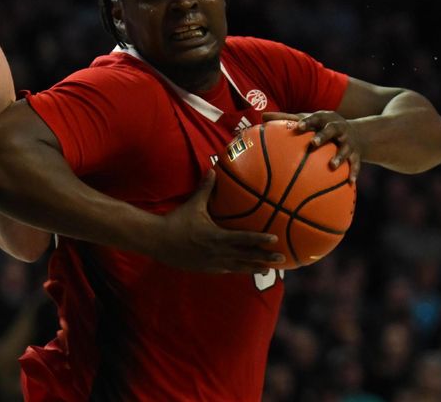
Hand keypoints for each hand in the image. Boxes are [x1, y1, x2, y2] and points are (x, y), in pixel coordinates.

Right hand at [152, 171, 285, 272]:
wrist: (159, 241)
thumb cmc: (177, 221)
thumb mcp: (193, 204)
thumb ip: (205, 189)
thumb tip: (213, 170)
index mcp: (216, 236)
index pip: (243, 239)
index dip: (260, 239)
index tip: (275, 239)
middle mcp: (217, 252)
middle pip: (246, 257)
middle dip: (265, 258)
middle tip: (282, 258)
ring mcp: (212, 263)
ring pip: (238, 267)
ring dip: (254, 267)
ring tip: (268, 270)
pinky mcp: (206, 268)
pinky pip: (226, 270)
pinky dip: (237, 269)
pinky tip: (244, 269)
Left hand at [263, 111, 361, 182]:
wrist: (357, 133)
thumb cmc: (321, 126)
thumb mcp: (307, 119)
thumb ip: (286, 119)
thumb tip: (262, 116)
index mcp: (324, 119)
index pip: (315, 118)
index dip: (307, 122)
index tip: (298, 127)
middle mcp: (338, 128)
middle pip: (332, 130)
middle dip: (323, 136)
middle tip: (313, 144)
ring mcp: (349, 141)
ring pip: (345, 148)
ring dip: (339, 156)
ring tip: (332, 166)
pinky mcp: (357, 154)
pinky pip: (356, 164)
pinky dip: (354, 173)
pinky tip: (350, 183)